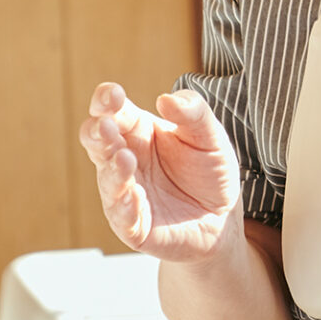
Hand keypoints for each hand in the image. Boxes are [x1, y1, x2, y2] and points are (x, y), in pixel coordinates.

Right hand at [79, 83, 242, 262]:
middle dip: (97, 132)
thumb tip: (166, 98)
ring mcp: (124, 192)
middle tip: (106, 125)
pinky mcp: (134, 225)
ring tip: (124, 158)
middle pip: (97, 141)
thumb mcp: (210, 135)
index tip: (113, 94)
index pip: (113, 110)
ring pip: (107, 179)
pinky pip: (122, 217)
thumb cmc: (210, 170)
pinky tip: (133, 196)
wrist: (223, 217)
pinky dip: (125, 206)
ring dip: (112, 169)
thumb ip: (193, 112)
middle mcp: (125, 158)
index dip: (106, 100)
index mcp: (139, 130)